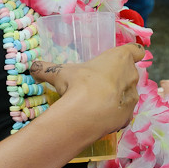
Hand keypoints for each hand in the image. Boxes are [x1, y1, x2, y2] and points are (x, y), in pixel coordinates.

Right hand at [30, 43, 144, 135]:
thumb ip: (46, 69)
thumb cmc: (78, 83)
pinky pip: (123, 112)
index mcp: (120, 58)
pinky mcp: (129, 116)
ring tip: (99, 102)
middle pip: (130, 73)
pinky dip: (114, 113)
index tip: (125, 56)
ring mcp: (133, 97)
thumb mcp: (60, 73)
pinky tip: (101, 116)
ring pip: (129, 93)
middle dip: (118, 77)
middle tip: (101, 83)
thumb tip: (32, 67)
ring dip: (118, 96)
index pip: (136, 50)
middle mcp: (131, 76)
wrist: (87, 113)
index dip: (132, 52)